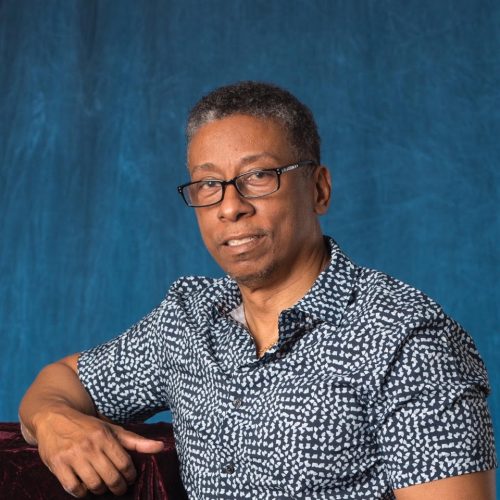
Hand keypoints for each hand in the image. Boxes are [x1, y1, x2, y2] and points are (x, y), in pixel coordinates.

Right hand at [34, 407, 163, 496]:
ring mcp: (73, 457)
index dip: (130, 475)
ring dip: (101, 490)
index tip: (131, 478)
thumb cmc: (88, 426)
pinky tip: (86, 487)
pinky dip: (82, 493)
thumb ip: (136, 440)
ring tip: (104, 486)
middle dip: (119, 487)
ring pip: (94, 485)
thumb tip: (161, 447)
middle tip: (120, 487)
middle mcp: (90, 446)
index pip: (124, 463)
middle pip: (111, 477)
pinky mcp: (58, 465)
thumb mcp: (112, 429)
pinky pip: (73, 489)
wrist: (54, 419)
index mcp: (104, 436)